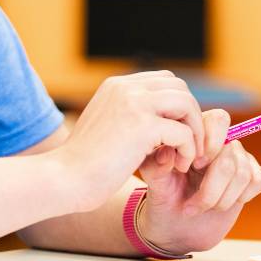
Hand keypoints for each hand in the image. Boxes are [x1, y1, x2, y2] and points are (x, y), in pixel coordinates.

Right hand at [53, 71, 204, 212]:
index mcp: (116, 85)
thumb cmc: (84, 164)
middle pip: (179, 87)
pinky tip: (179, 166)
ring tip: (189, 156)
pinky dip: (188, 149)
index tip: (179, 133)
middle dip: (191, 116)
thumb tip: (160, 122)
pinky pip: (183, 132)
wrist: (65, 179)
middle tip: (190, 145)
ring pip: (186, 103)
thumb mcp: (105, 128)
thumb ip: (128, 117)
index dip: (178, 106)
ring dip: (195, 131)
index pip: (164, 81)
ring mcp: (134, 103)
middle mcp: (126, 87)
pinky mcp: (142, 126)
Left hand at [136, 108, 260, 254]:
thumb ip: (157, 165)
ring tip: (199, 208)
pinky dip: (237, 199)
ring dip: (219, 199)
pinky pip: (257, 181)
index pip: (219, 120)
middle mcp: (221, 144)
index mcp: (198, 134)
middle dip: (210, 187)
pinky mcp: (252, 178)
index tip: (191, 167)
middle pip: (231, 154)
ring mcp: (239, 160)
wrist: (177, 229)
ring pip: (243, 173)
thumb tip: (167, 152)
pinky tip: (219, 206)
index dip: (210, 144)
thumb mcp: (155, 183)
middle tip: (191, 202)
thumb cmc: (164, 200)